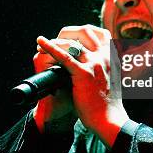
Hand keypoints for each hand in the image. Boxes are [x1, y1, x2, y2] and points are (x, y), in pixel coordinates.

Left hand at [33, 25, 128, 147]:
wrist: (108, 120)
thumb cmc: (107, 103)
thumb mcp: (111, 79)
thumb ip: (105, 67)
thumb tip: (96, 63)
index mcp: (112, 57)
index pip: (100, 33)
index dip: (84, 31)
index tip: (71, 35)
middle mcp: (105, 56)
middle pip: (85, 32)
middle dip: (68, 32)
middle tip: (57, 37)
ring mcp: (95, 63)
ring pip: (72, 42)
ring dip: (56, 40)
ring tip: (43, 43)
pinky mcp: (84, 73)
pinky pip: (64, 56)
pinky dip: (50, 47)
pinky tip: (40, 42)